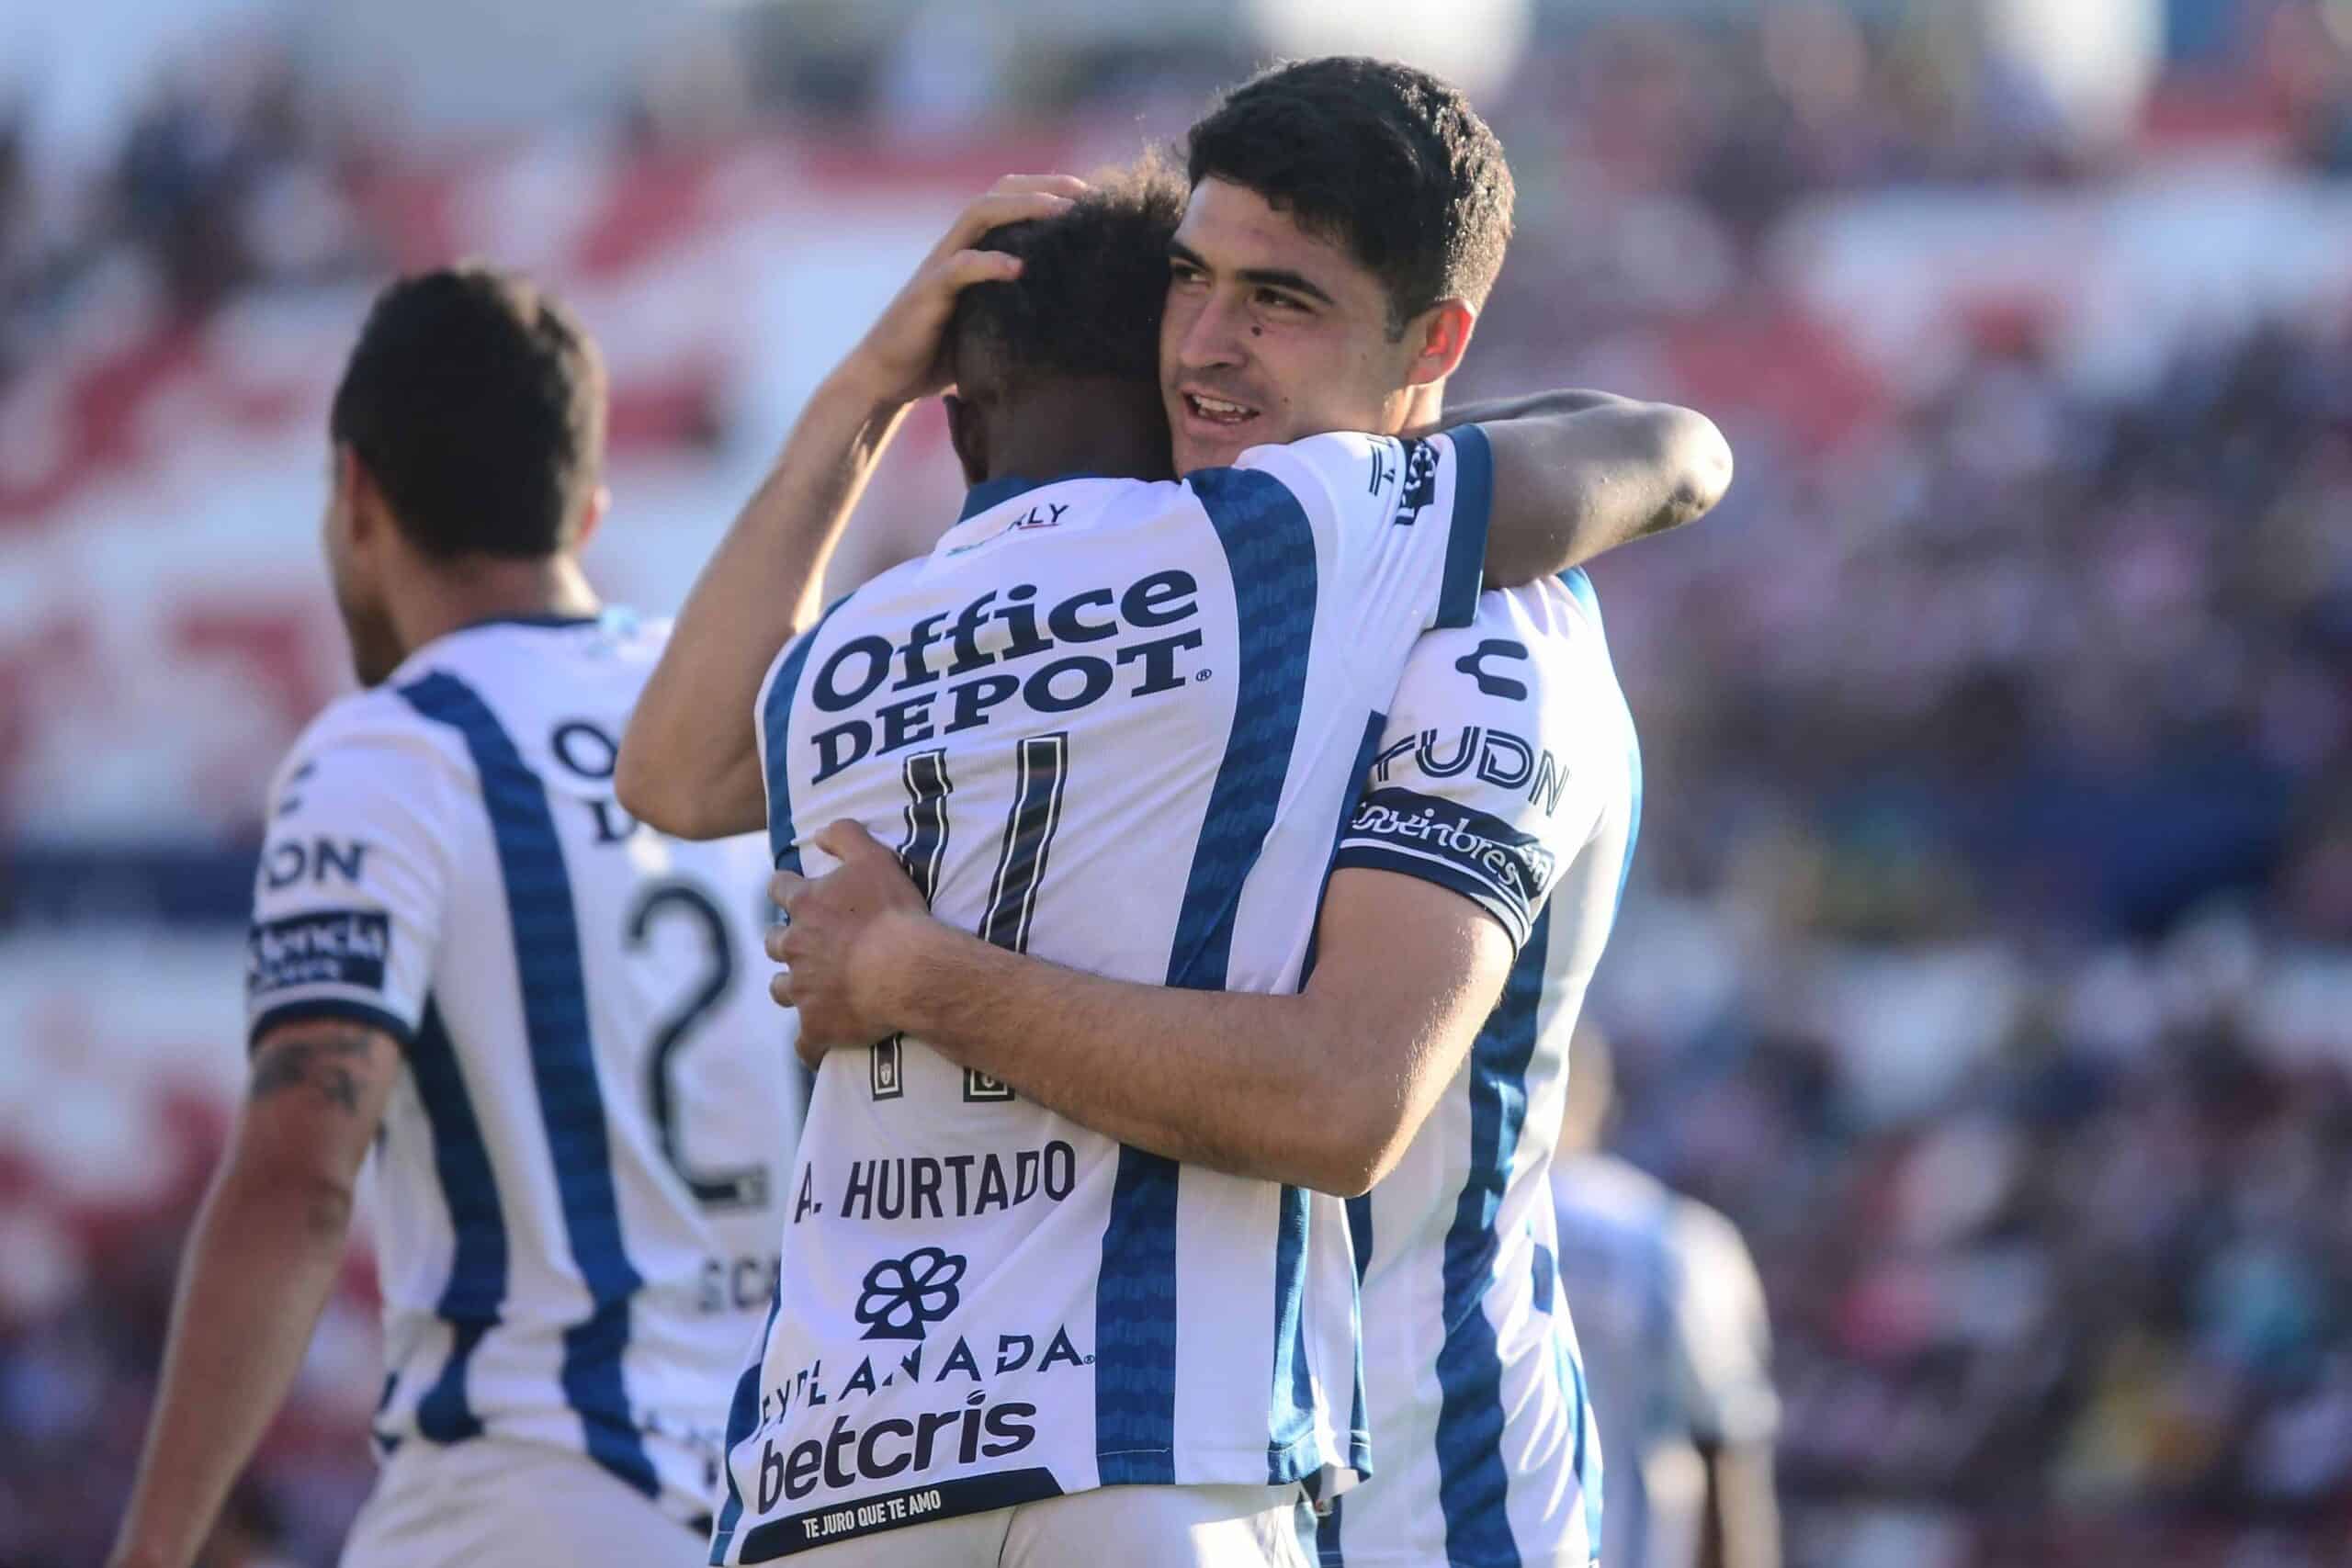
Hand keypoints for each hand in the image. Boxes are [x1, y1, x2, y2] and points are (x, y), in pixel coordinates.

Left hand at [768, 820, 933, 1061]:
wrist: (905, 970)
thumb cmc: (891, 913)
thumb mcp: (873, 858)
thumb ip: (844, 835)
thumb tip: (818, 832)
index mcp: (806, 906)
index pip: (779, 889)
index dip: (785, 889)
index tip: (791, 891)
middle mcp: (796, 947)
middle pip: (774, 943)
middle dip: (784, 941)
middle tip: (802, 943)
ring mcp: (804, 990)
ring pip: (781, 990)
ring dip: (791, 988)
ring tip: (806, 990)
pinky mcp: (817, 1027)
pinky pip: (804, 1045)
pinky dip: (810, 1047)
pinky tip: (818, 1050)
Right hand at [836, 174, 1087, 407]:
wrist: (887, 378)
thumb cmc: (944, 353)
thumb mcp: (992, 322)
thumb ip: (1021, 307)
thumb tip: (1078, 316)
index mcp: (972, 248)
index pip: (1010, 199)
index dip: (1050, 190)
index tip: (1094, 196)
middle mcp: (956, 247)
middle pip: (998, 192)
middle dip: (1044, 186)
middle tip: (1087, 194)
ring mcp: (939, 266)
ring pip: (978, 214)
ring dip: (1021, 207)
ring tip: (1060, 213)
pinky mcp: (927, 293)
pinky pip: (958, 268)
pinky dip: (988, 263)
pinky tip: (1019, 268)